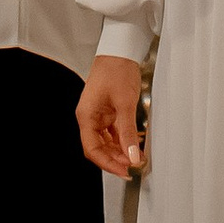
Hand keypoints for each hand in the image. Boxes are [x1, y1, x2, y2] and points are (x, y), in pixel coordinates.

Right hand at [78, 55, 146, 174]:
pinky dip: (124, 140)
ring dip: (121, 151)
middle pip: (99, 148)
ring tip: (136, 157)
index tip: (124, 171)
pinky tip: (135, 144)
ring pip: (107, 141)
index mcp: (86, 116)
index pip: (92, 149)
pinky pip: (113, 132)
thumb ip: (127, 132)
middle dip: (115, 159)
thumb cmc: (116, 70)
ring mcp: (98, 115)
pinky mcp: (108, 111)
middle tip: (133, 166)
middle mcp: (90, 118)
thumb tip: (131, 155)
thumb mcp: (125, 103)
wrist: (120, 51)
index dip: (107, 163)